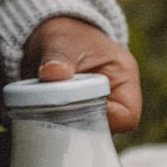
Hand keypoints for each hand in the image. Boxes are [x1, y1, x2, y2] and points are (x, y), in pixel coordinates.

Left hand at [21, 16, 141, 133]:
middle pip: (108, 130)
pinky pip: (71, 131)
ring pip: (88, 133)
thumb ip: (58, 56)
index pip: (127, 116)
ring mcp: (96, 110)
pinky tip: (39, 115)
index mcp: (124, 77)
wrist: (50, 33)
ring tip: (45, 109)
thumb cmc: (63, 34)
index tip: (76, 106)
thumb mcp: (62, 40)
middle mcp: (115, 98)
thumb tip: (52, 72)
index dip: (104, 119)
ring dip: (66, 126)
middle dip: (80, 125)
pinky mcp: (77, 116)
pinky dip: (55, 126)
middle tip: (54, 112)